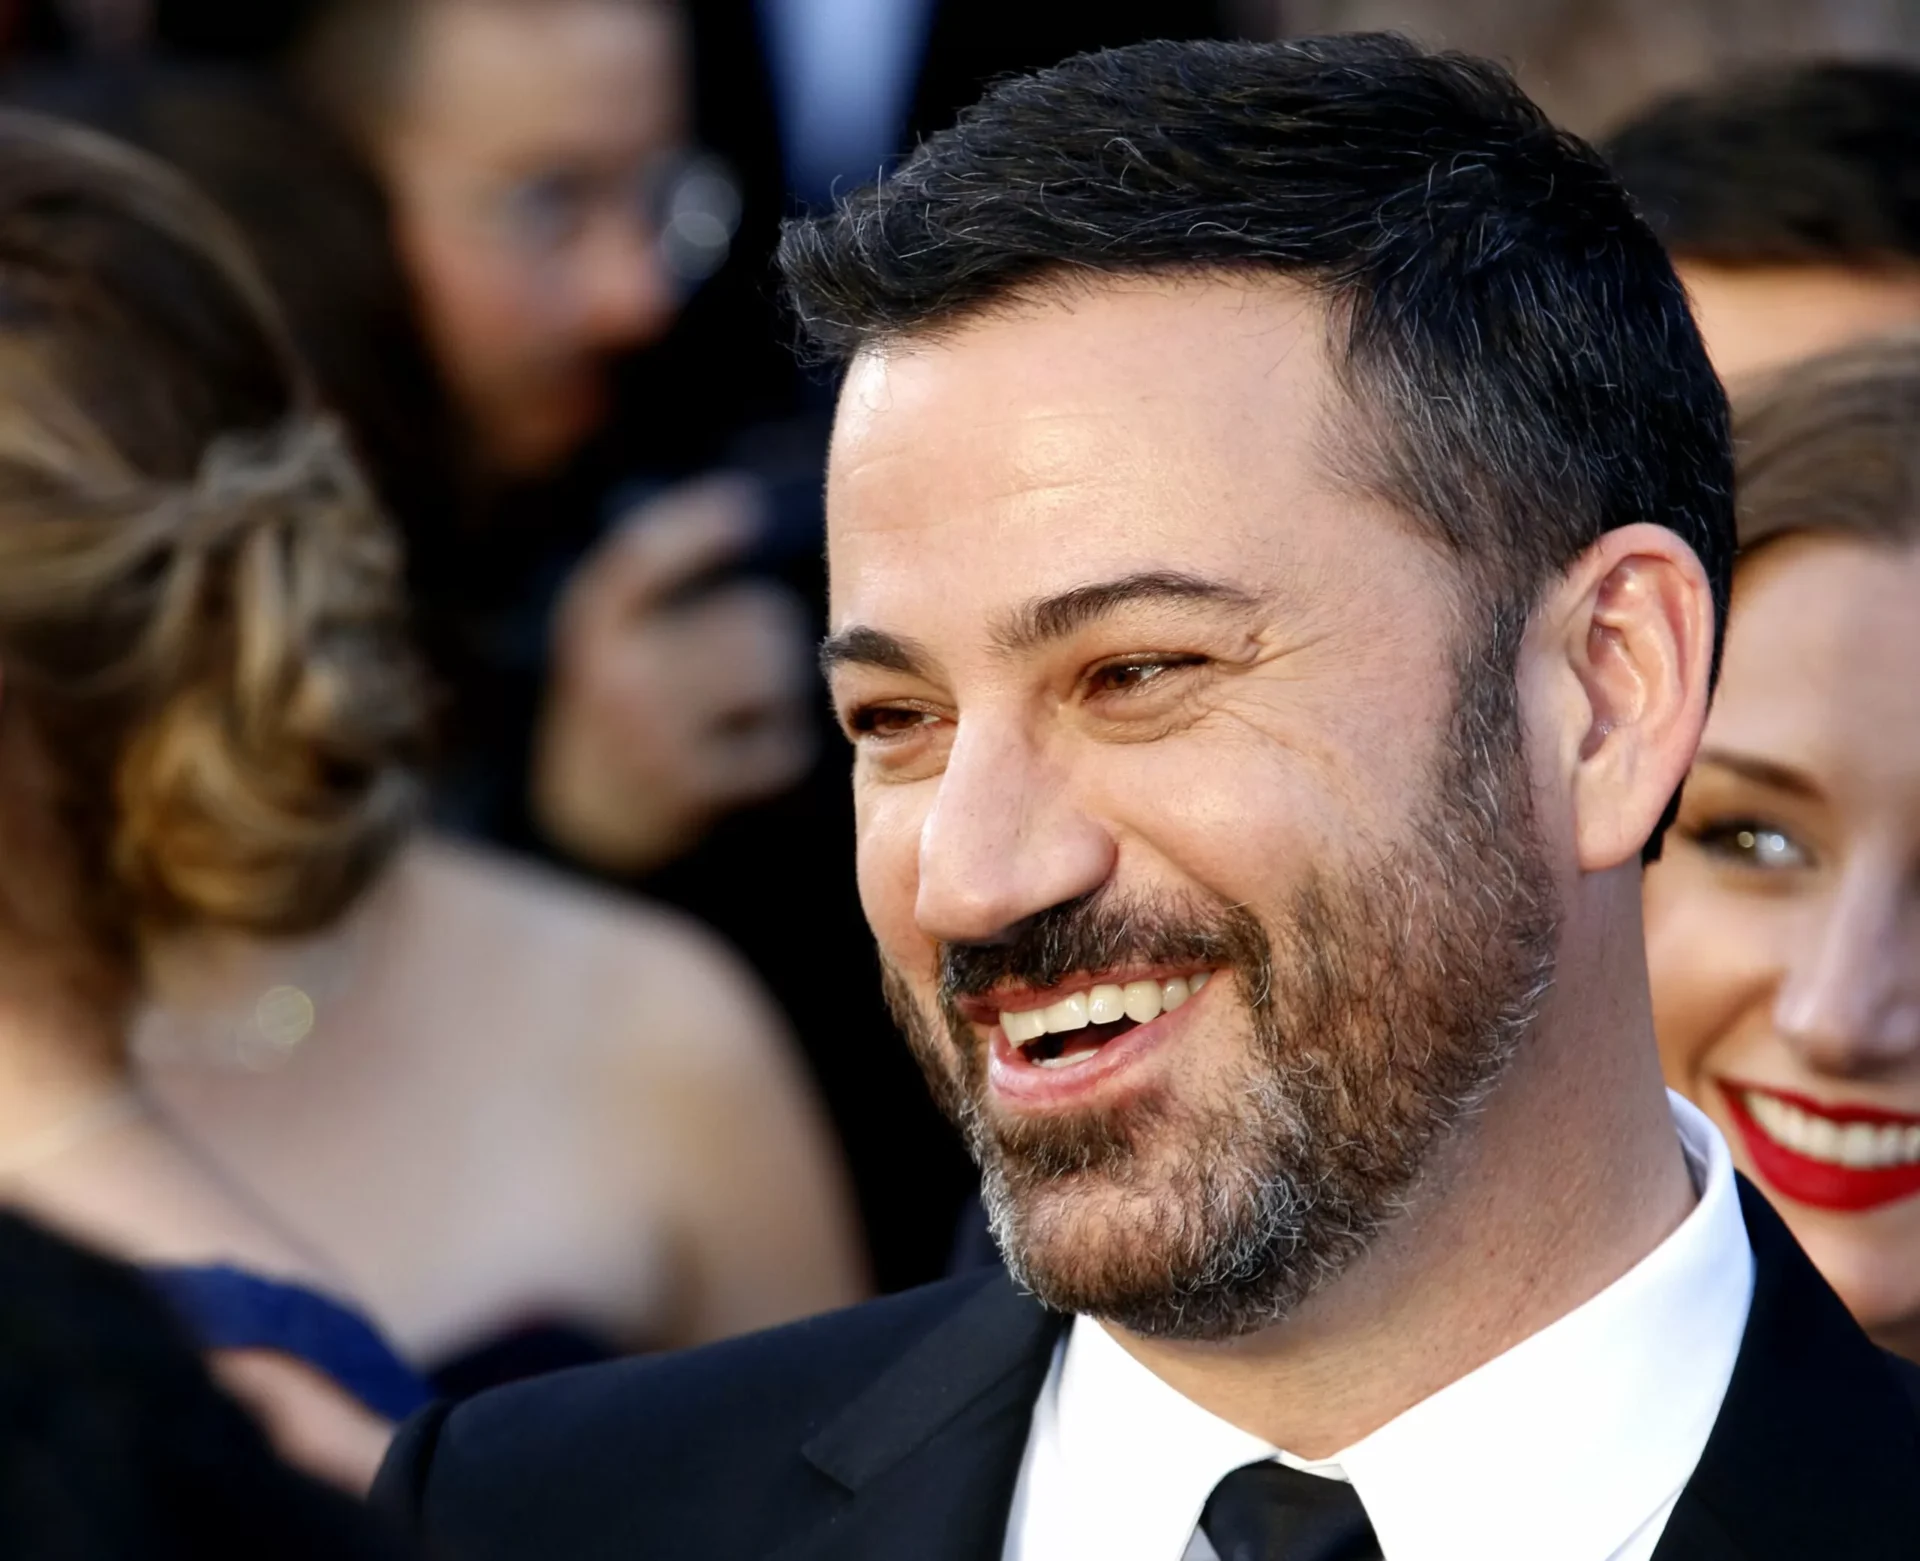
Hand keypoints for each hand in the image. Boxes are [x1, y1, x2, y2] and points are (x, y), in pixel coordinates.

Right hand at [533, 475, 816, 874]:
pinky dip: (778, 746)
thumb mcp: (615, 644)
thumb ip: (664, 597)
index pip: (642, 559)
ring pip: (768, 674)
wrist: (582, 821)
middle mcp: (616, 676)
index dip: (694, 529)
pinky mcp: (686, 788)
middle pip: (749, 619)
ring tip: (758, 698)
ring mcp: (651, 734)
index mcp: (593, 629)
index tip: (742, 507)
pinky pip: (775, 747)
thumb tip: (744, 513)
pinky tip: (759, 750)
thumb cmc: (622, 711)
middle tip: (755, 653)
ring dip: (778, 683)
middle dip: (768, 632)